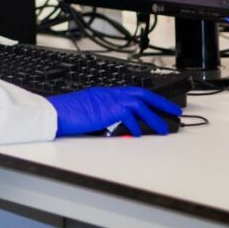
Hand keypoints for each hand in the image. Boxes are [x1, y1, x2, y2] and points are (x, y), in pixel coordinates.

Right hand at [46, 87, 181, 136]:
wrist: (54, 113)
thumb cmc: (65, 114)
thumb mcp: (87, 113)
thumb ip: (104, 115)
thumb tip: (117, 127)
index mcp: (103, 93)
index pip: (131, 92)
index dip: (149, 99)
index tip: (160, 105)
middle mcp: (108, 93)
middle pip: (141, 94)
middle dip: (160, 102)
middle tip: (174, 111)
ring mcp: (108, 99)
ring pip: (140, 105)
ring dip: (154, 118)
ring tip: (163, 129)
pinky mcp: (108, 109)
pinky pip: (130, 117)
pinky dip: (137, 127)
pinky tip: (138, 135)